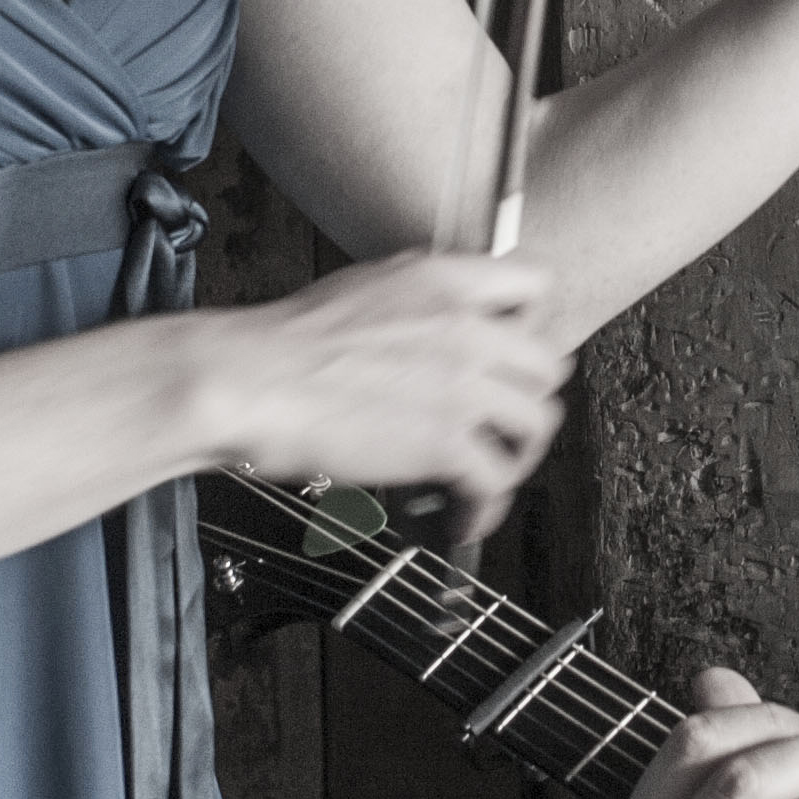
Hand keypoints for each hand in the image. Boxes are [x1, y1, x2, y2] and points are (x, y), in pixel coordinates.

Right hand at [183, 252, 573, 539]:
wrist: (249, 380)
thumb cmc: (287, 343)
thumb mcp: (368, 288)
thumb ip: (423, 301)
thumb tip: (444, 322)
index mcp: (447, 280)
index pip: (537, 285)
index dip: (533, 325)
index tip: (514, 354)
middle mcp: (467, 327)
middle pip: (548, 365)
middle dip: (526, 399)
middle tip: (502, 423)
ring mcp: (462, 386)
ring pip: (537, 425)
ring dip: (517, 455)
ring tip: (489, 474)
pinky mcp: (447, 443)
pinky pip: (497, 482)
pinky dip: (486, 508)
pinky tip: (464, 518)